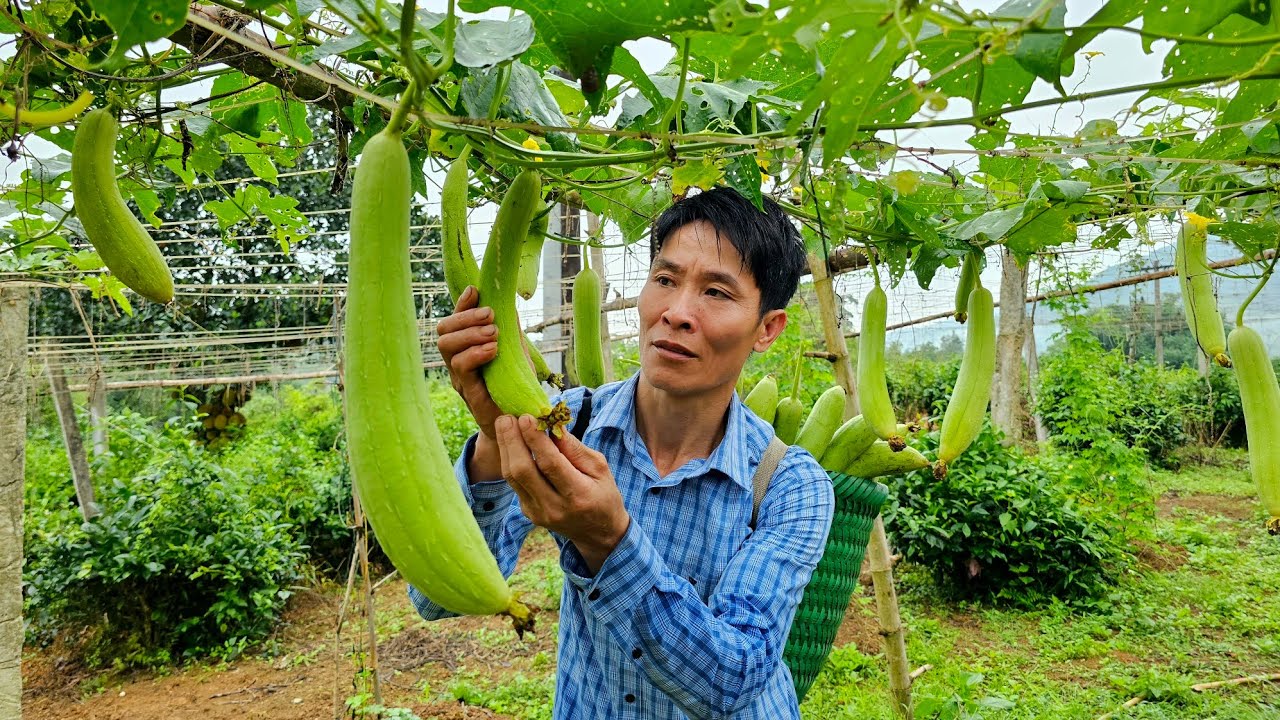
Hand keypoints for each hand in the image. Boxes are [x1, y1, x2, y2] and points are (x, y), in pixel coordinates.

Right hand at [436, 285, 502, 439]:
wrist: (518, 421)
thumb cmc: (515, 385)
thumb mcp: (516, 352)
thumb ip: (511, 330)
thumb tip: (508, 301)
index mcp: (466, 347)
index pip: (455, 320)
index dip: (461, 304)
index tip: (475, 290)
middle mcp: (457, 360)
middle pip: (444, 331)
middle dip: (465, 317)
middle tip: (491, 314)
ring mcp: (460, 377)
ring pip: (447, 347)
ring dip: (470, 334)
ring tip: (494, 333)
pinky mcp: (469, 393)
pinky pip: (462, 369)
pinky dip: (476, 354)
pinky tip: (493, 350)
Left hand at [495, 414, 629, 573]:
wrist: (599, 533)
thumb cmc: (603, 494)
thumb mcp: (600, 468)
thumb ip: (575, 448)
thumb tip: (551, 424)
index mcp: (578, 495)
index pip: (550, 463)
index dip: (535, 439)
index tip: (526, 416)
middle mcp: (555, 507)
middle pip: (523, 471)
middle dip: (512, 440)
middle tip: (507, 417)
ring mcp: (538, 513)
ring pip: (513, 477)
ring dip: (506, 448)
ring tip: (504, 424)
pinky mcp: (529, 513)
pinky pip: (515, 484)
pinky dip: (511, 461)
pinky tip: (512, 443)